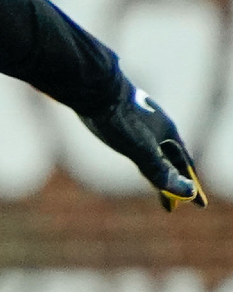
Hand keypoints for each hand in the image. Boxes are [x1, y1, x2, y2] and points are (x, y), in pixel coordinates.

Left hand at [80, 84, 207, 211]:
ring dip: (158, 166)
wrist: (92, 86)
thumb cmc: (118, 118)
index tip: (199, 205)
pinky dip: (141, 153)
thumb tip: (187, 192)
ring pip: (153, 148)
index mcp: (168, 131)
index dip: (191, 186)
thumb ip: (160, 170)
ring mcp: (139, 119)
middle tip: (174, 200)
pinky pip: (136, 139)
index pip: (185, 165)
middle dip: (173, 179)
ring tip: (157, 180)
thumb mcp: (140, 149)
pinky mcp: (120, 115)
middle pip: (170, 158)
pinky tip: (132, 151)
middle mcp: (157, 124)